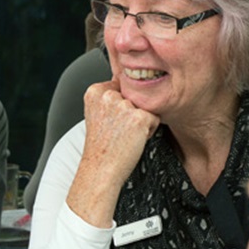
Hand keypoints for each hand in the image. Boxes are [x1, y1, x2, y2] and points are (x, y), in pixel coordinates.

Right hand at [68, 77, 159, 226]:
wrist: (100, 169)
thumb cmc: (100, 146)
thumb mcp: (97, 114)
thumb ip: (109, 95)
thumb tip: (128, 80)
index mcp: (94, 91)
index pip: (121, 85)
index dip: (119, 105)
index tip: (109, 121)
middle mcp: (108, 95)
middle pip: (134, 95)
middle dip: (131, 112)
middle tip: (116, 130)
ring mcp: (123, 106)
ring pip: (145, 106)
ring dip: (140, 121)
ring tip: (124, 135)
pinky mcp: (139, 117)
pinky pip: (154, 118)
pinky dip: (148, 131)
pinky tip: (132, 140)